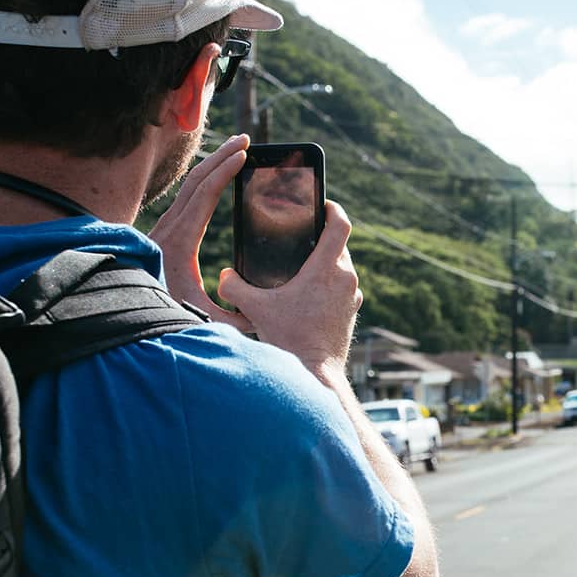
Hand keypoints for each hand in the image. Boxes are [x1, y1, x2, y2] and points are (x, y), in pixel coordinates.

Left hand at [147, 135, 250, 318]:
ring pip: (190, 184)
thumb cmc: (161, 310)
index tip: (244, 154)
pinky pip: (186, 195)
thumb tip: (259, 318)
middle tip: (246, 139)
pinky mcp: (165, 230)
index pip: (205, 195)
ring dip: (213, 164)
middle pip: (197, 180)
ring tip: (234, 150)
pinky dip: (203, 178)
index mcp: (181, 240)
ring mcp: (165, 226)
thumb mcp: (201, 317)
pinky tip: (215, 175)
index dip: (225, 172)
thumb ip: (232, 319)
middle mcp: (170, 227)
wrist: (121, 310)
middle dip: (222, 156)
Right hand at [217, 200, 361, 379]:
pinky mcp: (352, 312)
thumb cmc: (289, 338)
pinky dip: (329, 285)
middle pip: (340, 245)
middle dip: (322, 238)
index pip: (341, 224)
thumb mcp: (255, 308)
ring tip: (303, 266)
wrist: (316, 372)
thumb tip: (224, 276)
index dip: (333, 208)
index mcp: (326, 268)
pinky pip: (343, 288)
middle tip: (302, 236)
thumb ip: (234, 288)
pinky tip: (310, 294)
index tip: (322, 204)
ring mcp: (352, 297)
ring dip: (326, 263)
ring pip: (342, 268)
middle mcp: (346, 279)